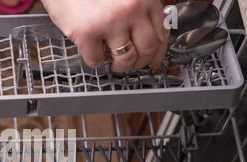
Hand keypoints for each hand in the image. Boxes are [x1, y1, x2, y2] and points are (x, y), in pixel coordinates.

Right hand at [41, 0, 168, 72]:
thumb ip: (139, 8)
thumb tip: (152, 37)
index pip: (162, 31)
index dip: (158, 52)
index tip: (153, 61)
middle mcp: (132, 8)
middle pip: (147, 48)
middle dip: (140, 62)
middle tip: (131, 64)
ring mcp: (110, 21)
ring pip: (125, 58)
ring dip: (120, 66)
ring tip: (114, 63)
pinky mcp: (87, 33)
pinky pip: (97, 60)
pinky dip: (95, 61)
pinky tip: (93, 52)